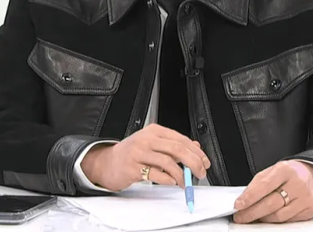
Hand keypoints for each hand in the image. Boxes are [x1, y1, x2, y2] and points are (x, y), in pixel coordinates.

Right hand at [80, 124, 210, 191]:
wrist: (108, 162)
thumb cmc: (132, 154)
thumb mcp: (153, 145)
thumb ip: (173, 146)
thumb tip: (196, 149)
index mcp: (154, 131)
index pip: (181, 139)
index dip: (196, 152)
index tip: (204, 162)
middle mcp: (146, 139)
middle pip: (177, 149)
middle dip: (193, 162)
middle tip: (200, 172)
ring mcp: (138, 152)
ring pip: (168, 162)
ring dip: (181, 175)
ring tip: (184, 182)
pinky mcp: (132, 167)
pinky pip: (155, 174)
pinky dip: (167, 179)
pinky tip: (171, 182)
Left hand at [232, 161, 312, 223]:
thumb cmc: (289, 173)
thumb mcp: (273, 170)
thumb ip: (258, 183)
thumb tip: (243, 200)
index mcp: (285, 170)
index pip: (264, 185)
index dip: (249, 197)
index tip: (238, 205)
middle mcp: (298, 184)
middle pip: (271, 203)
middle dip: (252, 212)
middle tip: (240, 216)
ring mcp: (306, 198)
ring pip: (279, 216)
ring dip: (262, 218)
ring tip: (252, 217)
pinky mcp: (310, 210)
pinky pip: (288, 220)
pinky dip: (275, 221)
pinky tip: (267, 218)